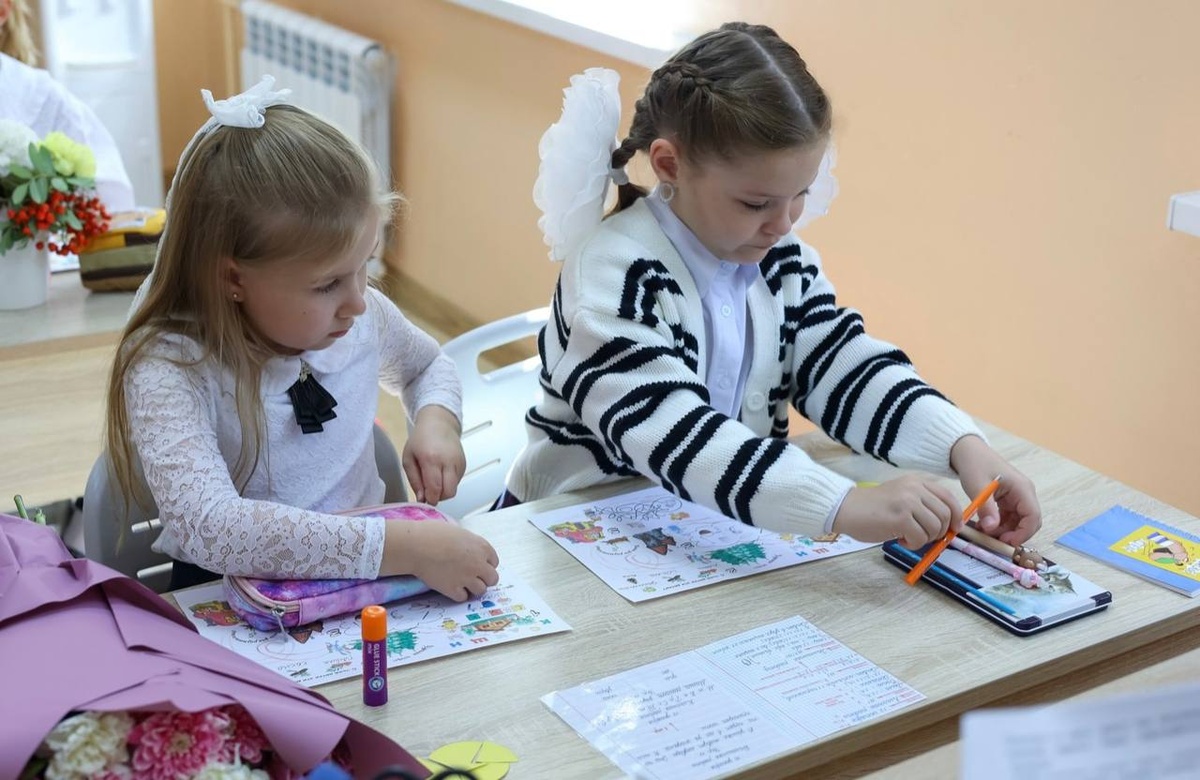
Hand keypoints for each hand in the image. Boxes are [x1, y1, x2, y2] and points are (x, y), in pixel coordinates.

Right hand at [383, 520, 499, 601]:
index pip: (494, 561)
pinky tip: (450, 587)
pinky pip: (463, 597)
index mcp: (481, 546)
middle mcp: (478, 564)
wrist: (416, 545)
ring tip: (462, 583)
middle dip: (484, 579)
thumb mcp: (458, 532)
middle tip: (473, 577)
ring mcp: (467, 578)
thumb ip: (468, 543)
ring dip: (473, 588)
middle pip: (493, 579)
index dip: (485, 564)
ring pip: (481, 590)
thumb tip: (467, 549)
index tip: (477, 565)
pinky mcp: (453, 589)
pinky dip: (458, 594)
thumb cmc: (432, 533)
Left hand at [402, 405, 465, 503]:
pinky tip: (441, 473)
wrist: (439, 423)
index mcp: (431, 459)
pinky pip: (457, 482)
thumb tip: (421, 499)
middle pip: (448, 493)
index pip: (435, 488)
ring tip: (434, 480)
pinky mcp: (464, 464)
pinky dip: (449, 483)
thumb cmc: (421, 439)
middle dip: (438, 497)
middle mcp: (448, 461)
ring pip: (454, 489)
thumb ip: (414, 480)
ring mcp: (459, 462)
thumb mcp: (408, 458)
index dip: (430, 499)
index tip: (424, 500)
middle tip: (429, 492)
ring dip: (443, 490)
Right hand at [832, 474, 960, 548]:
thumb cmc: (872, 508)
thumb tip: (948, 525)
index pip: (949, 498)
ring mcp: (908, 502)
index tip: (954, 529)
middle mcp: (915, 489)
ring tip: (908, 537)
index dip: (956, 516)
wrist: (846, 508)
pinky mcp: (900, 518)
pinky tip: (901, 540)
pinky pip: (921, 538)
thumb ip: (922, 505)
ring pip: (935, 528)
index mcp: (917, 482)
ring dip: (925, 539)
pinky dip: (914, 544)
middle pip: (945, 515)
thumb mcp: (901, 497)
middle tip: (923, 537)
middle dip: (939, 532)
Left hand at [950, 434, 1041, 545]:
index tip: (1006, 542)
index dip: (1023, 533)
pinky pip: (1009, 517)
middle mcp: (1024, 493)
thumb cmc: (974, 464)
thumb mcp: (978, 486)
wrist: (967, 451)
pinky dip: (999, 524)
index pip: (1033, 517)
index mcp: (1022, 489)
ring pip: (1018, 522)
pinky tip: (984, 525)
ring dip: (1004, 530)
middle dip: (1014, 534)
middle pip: (1028, 522)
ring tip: (984, 532)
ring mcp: (1016, 496)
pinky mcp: (1008, 499)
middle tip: (994, 540)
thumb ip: (986, 508)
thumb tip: (991, 528)